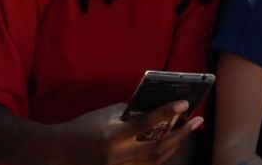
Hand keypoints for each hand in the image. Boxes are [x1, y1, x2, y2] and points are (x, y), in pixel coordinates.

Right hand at [58, 101, 202, 164]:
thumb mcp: (105, 114)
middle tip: (197, 120)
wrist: (64, 151)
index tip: (184, 103)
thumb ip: (131, 113)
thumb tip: (157, 109)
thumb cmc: (85, 126)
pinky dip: (164, 152)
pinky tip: (172, 141)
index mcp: (111, 136)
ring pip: (158, 160)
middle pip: (158, 148)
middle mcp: (119, 155)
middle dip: (181, 134)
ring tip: (188, 129)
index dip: (165, 113)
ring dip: (176, 144)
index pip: (144, 124)